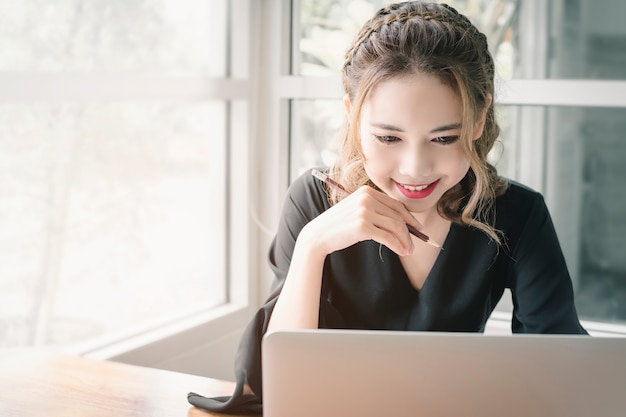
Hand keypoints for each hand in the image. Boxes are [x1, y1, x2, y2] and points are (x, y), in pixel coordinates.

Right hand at [300, 185, 420, 256]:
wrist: (319, 234)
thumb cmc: (339, 225)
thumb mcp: (357, 210)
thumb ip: (375, 210)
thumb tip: (402, 222)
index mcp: (367, 191)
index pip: (396, 204)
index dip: (409, 217)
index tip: (416, 228)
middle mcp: (367, 198)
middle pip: (398, 215)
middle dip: (410, 231)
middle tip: (415, 243)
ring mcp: (364, 211)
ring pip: (395, 226)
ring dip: (405, 240)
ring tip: (409, 250)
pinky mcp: (362, 226)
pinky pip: (387, 237)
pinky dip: (397, 245)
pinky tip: (401, 252)